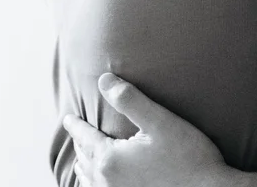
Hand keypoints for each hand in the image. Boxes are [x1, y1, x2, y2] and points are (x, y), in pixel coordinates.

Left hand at [65, 74, 236, 186]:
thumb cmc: (188, 157)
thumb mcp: (161, 122)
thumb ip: (130, 100)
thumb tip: (104, 80)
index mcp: (111, 159)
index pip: (85, 137)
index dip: (75, 126)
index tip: (68, 118)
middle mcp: (107, 181)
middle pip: (85, 157)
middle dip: (80, 143)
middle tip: (76, 133)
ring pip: (88, 179)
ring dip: (85, 164)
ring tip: (84, 157)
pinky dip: (92, 183)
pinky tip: (99, 181)